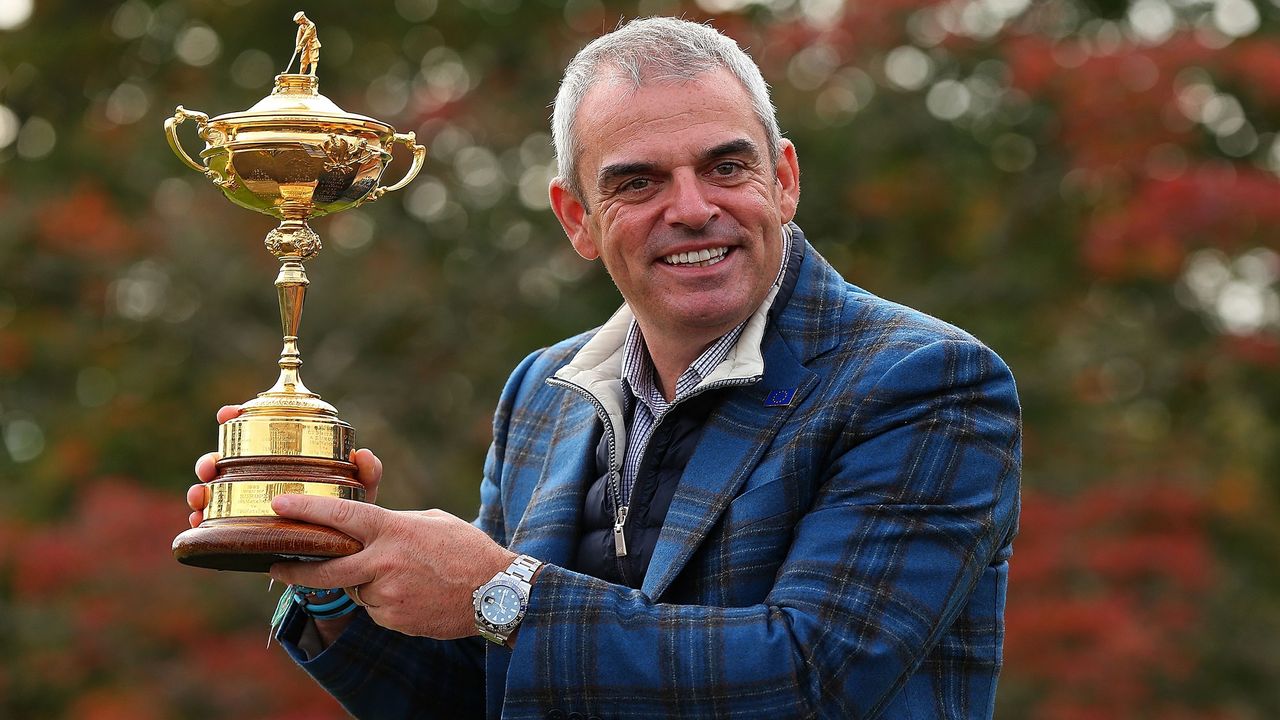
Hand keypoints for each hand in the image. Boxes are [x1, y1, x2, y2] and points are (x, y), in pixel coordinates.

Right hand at [186, 404, 384, 527]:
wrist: (339, 558)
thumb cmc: (348, 515)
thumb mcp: (360, 493)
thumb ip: (368, 474)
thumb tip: (363, 455)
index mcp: (283, 460)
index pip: (254, 431)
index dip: (236, 417)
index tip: (228, 414)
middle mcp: (259, 478)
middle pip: (225, 461)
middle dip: (210, 460)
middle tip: (210, 465)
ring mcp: (248, 504)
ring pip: (213, 491)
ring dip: (200, 490)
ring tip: (200, 497)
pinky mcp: (243, 531)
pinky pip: (214, 524)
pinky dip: (202, 520)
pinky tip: (198, 521)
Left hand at [266, 495, 515, 639]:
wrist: (496, 592)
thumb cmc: (466, 549)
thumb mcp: (430, 520)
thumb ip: (392, 523)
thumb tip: (365, 526)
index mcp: (392, 529)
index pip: (340, 516)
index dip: (305, 510)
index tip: (279, 506)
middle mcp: (384, 562)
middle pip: (325, 569)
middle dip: (295, 568)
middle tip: (276, 566)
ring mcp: (388, 594)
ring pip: (356, 589)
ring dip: (365, 583)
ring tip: (404, 576)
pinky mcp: (394, 619)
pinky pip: (375, 608)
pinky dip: (385, 600)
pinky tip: (413, 593)